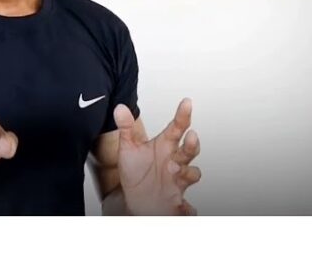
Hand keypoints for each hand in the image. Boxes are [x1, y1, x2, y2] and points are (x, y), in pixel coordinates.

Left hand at [113, 98, 201, 215]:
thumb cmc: (137, 173)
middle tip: (190, 137)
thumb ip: (126, 128)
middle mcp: (174, 161)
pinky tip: (184, 209)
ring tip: (177, 171)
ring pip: (192, 174)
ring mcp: (178, 180)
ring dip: (189, 172)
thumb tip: (119, 108)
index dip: (183, 115)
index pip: (176, 128)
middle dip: (192, 144)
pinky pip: (187, 206)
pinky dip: (187, 209)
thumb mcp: (129, 149)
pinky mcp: (177, 200)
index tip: (187, 103)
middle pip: (189, 150)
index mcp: (165, 146)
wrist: (136, 200)